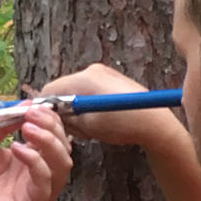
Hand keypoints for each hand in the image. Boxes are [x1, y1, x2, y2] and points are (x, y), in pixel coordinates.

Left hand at [0, 107, 73, 200]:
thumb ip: (1, 122)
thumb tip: (25, 104)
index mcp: (28, 158)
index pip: (52, 134)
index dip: (46, 118)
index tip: (30, 106)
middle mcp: (37, 174)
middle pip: (63, 146)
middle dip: (51, 126)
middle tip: (31, 114)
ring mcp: (37, 191)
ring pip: (63, 163)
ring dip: (49, 141)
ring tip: (27, 128)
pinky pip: (46, 181)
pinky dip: (36, 161)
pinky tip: (16, 149)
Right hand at [40, 64, 170, 145]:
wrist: (155, 122)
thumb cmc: (122, 124)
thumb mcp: (87, 126)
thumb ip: (65, 118)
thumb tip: (51, 116)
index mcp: (84, 79)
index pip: (50, 89)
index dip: (45, 108)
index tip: (47, 124)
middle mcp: (92, 70)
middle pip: (63, 88)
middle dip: (63, 109)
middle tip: (74, 130)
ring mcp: (104, 72)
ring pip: (77, 91)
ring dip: (77, 109)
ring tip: (91, 127)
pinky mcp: (112, 79)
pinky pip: (90, 90)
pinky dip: (88, 105)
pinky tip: (101, 120)